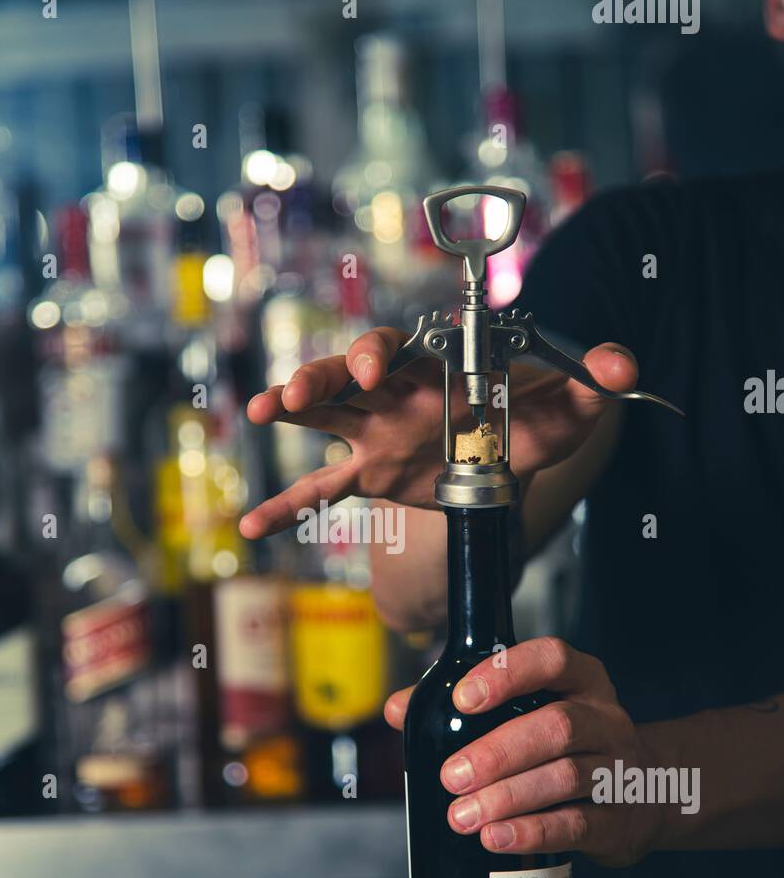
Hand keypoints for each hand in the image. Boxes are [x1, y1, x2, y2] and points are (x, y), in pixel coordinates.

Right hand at [240, 326, 637, 539]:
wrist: (509, 458)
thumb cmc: (529, 421)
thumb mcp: (564, 406)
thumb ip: (594, 383)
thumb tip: (626, 367)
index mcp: (436, 369)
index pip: (400, 350)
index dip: (381, 356)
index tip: (376, 373)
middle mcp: (397, 393)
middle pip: (348, 372)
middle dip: (324, 375)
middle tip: (303, 391)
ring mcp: (376, 433)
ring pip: (325, 415)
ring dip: (291, 408)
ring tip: (261, 411)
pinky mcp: (369, 474)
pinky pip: (319, 491)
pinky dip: (285, 508)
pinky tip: (250, 528)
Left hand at [385, 637, 662, 866]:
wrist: (647, 791)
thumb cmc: (571, 744)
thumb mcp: (532, 712)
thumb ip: (464, 706)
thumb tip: (399, 710)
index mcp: (582, 681)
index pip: (551, 660)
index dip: (507, 675)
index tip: (463, 698)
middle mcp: (605, 719)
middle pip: (557, 726)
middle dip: (498, 752)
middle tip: (451, 775)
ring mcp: (617, 769)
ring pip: (565, 777)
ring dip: (508, 797)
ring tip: (463, 815)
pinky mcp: (619, 818)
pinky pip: (577, 824)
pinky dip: (533, 832)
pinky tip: (497, 836)